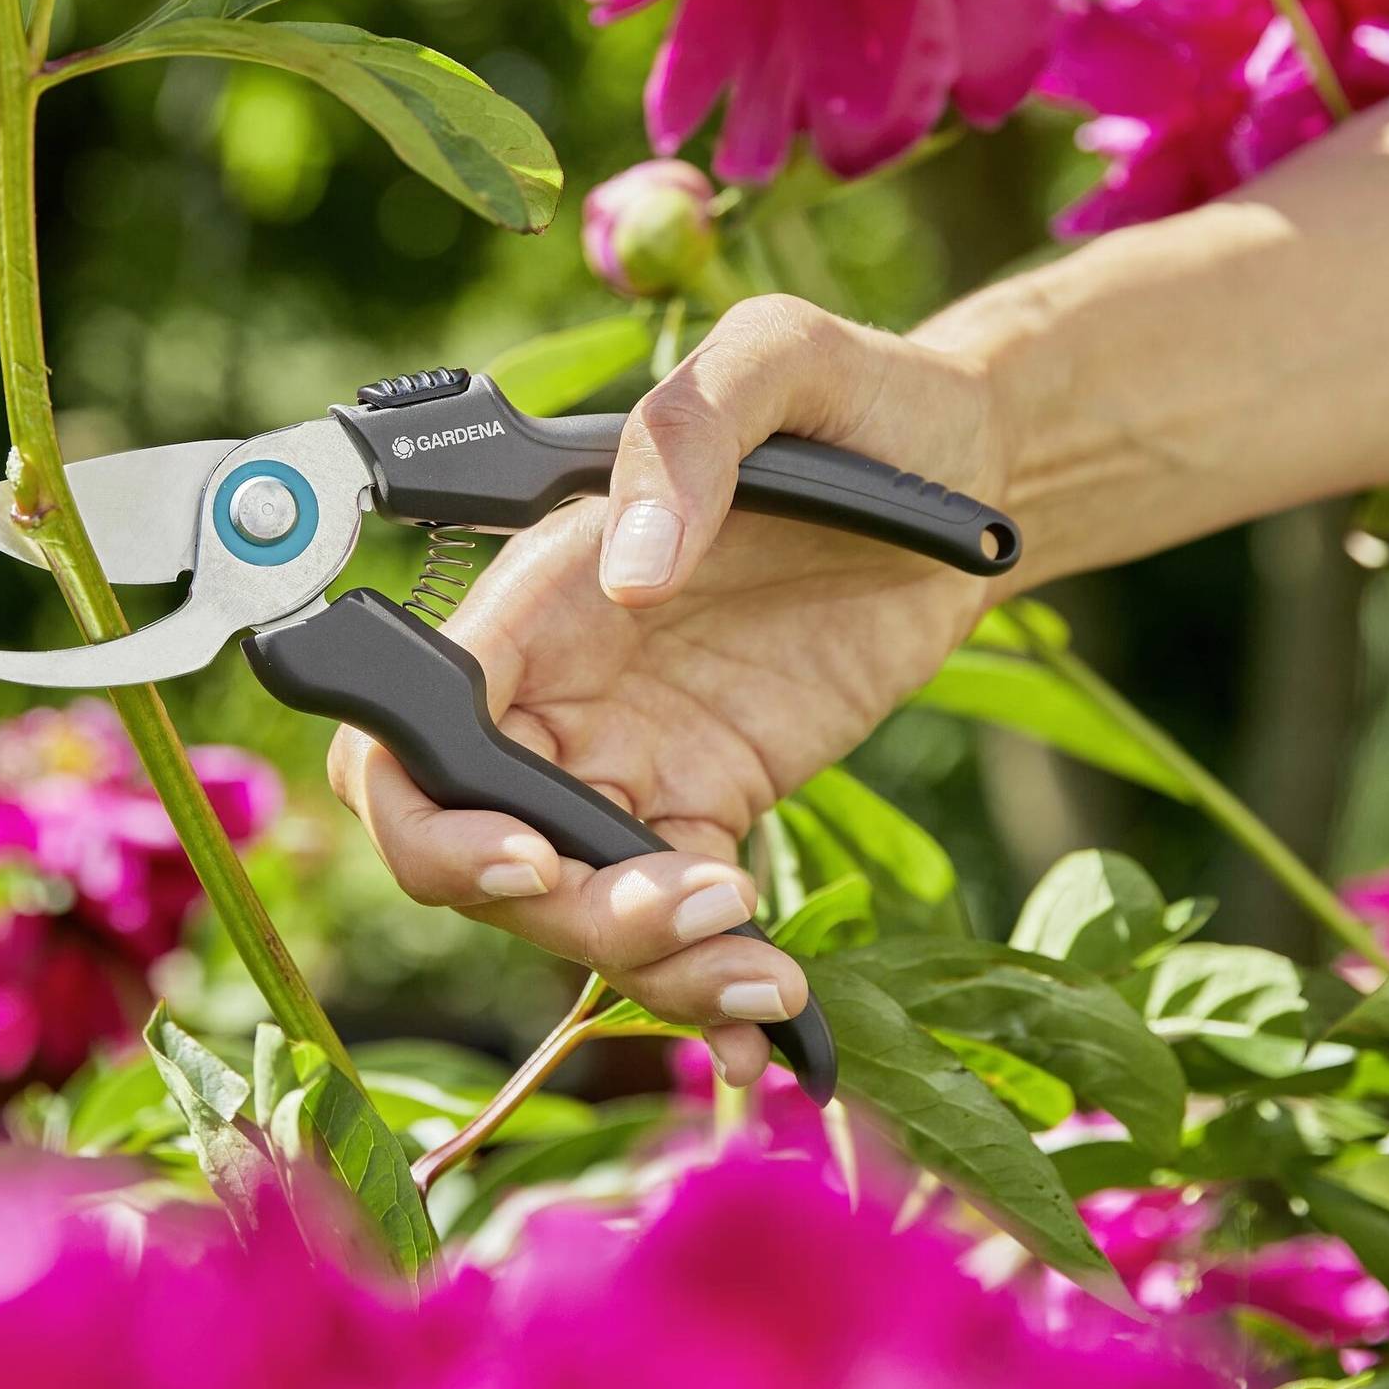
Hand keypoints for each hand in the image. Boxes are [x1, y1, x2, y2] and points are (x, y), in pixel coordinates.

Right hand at [326, 296, 1008, 1084]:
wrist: (979, 472)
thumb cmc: (864, 400)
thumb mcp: (779, 360)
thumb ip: (688, 436)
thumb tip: (629, 574)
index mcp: (540, 588)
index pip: (409, 722)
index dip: (431, 812)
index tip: (530, 855)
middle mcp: (560, 685)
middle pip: (469, 843)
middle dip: (551, 911)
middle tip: (688, 909)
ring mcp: (630, 755)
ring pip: (569, 904)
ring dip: (643, 965)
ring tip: (763, 973)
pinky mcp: (711, 802)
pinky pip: (672, 919)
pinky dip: (703, 989)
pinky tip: (771, 1027)